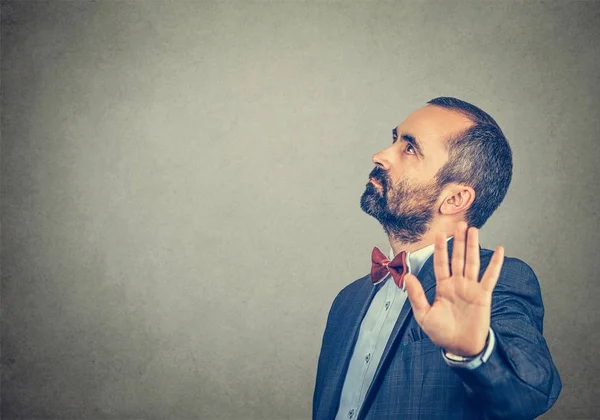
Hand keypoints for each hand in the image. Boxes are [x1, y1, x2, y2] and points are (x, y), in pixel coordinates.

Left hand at [404, 222, 504, 355]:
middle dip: (458, 241)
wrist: (460, 347)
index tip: (439, 234)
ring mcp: (471, 288)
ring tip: (474, 230)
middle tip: (460, 224)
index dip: (440, 249)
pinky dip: (496, 264)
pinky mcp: (484, 295)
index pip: (441, 263)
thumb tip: (408, 276)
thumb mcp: (424, 315)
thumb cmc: (441, 333)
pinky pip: (490, 277)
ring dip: (473, 246)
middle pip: (458, 258)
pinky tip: (500, 250)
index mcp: (442, 287)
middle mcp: (457, 284)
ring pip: (472, 262)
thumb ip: (417, 295)